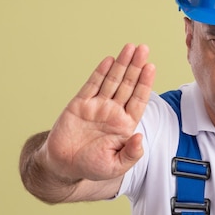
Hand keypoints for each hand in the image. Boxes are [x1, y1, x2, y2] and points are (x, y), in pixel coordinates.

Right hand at [44, 44, 155, 182]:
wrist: (64, 165)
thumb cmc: (92, 166)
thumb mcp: (116, 166)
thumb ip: (131, 154)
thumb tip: (140, 138)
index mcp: (125, 125)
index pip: (138, 100)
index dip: (145, 84)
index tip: (151, 68)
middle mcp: (113, 112)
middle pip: (128, 85)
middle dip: (136, 67)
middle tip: (143, 48)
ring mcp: (97, 106)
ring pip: (112, 81)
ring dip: (121, 64)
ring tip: (130, 48)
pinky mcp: (80, 104)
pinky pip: (92, 85)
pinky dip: (100, 73)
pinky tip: (109, 61)